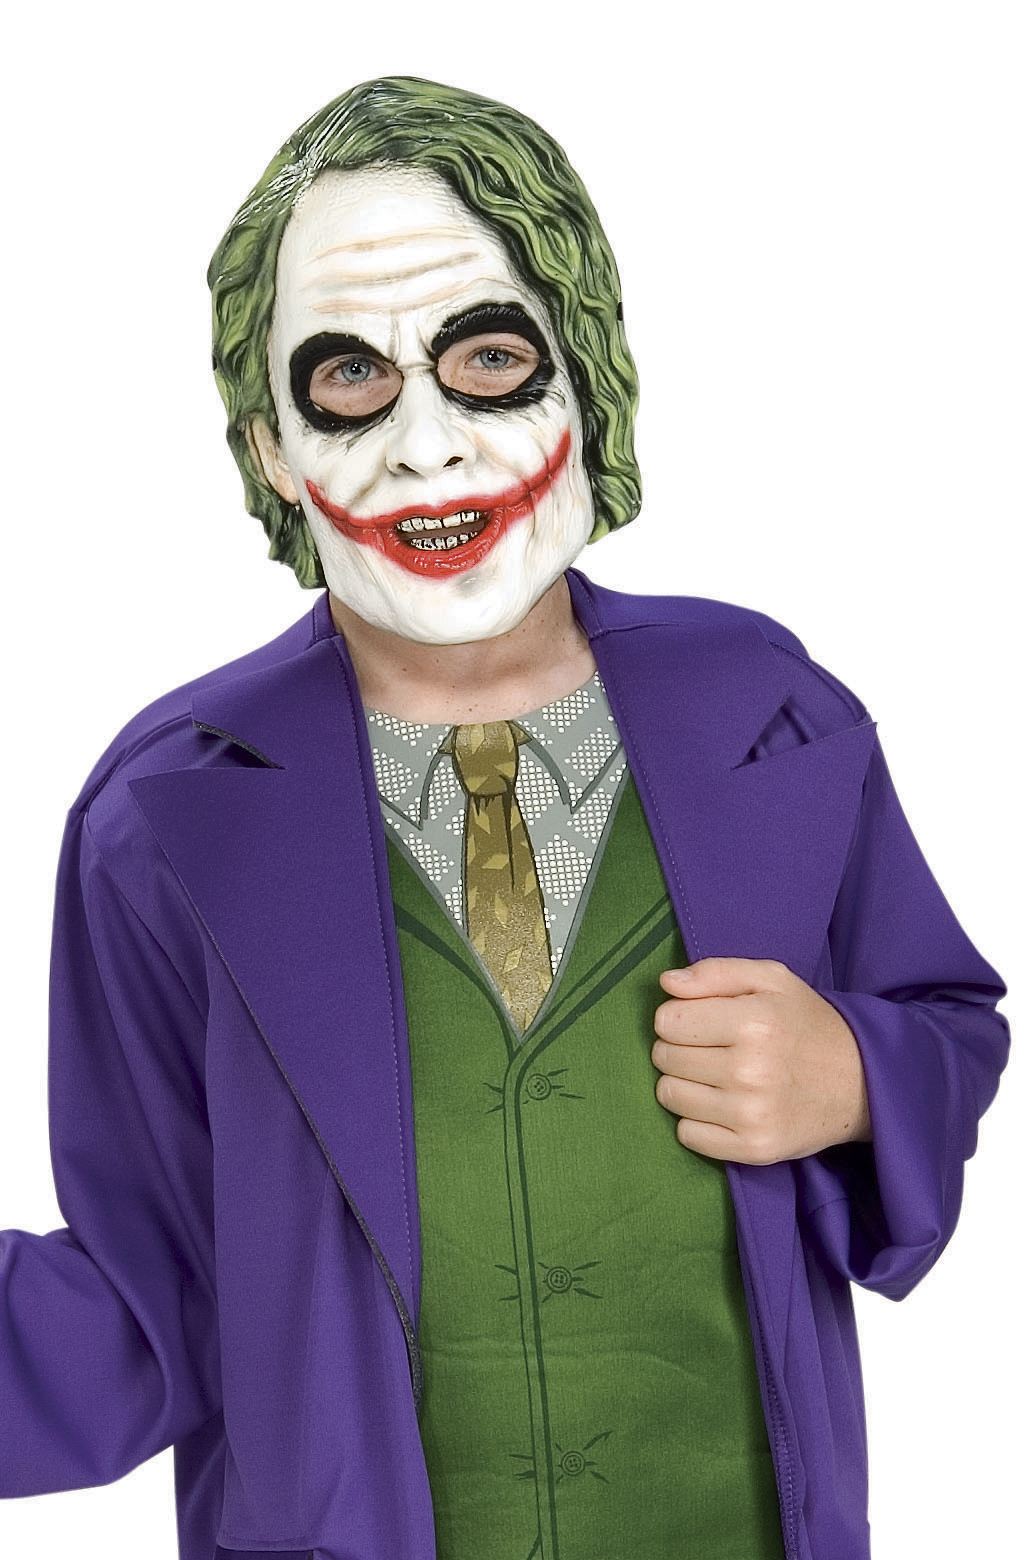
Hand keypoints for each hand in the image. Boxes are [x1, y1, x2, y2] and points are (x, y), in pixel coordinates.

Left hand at [651, 957, 870, 1163]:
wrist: (862, 1081)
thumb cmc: (807, 1024)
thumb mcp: (772, 980)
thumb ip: (716, 972)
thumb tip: (667, 983)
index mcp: (753, 1022)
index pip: (667, 1020)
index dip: (678, 1016)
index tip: (701, 1020)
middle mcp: (750, 1071)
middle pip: (664, 1057)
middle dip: (678, 1048)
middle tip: (710, 1048)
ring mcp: (751, 1115)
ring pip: (670, 1096)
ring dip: (684, 1083)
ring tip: (715, 1075)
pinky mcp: (754, 1148)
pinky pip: (688, 1135)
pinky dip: (696, 1120)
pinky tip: (722, 1105)